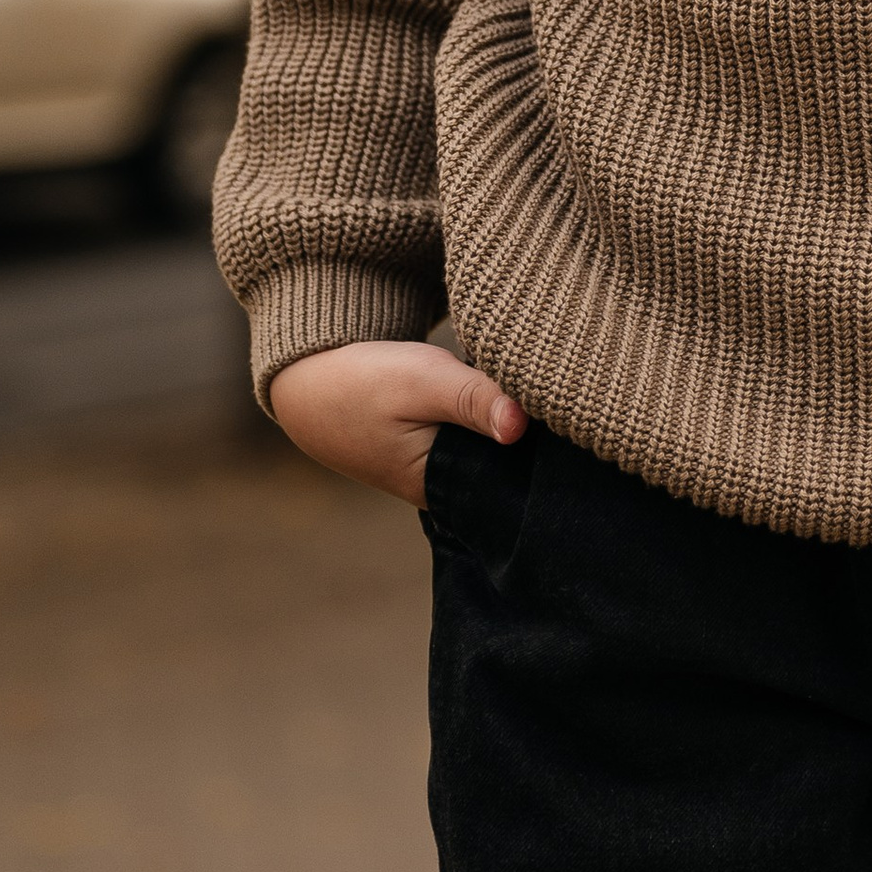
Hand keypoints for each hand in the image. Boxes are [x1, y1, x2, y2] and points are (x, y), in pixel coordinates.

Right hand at [267, 341, 525, 507]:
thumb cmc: (363, 384)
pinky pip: (484, 434)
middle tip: (549, 383)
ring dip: (511, 415)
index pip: (519, 474)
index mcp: (446, 490)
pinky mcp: (444, 447)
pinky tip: (499, 384)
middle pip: (514, 461)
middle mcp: (451, 489)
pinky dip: (492, 411)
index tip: (562, 401)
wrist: (309, 384)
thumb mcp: (421, 383)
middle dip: (533, 429)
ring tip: (528, 381)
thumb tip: (522, 424)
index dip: (545, 440)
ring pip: (500, 445)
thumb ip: (472, 400)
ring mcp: (447, 470)